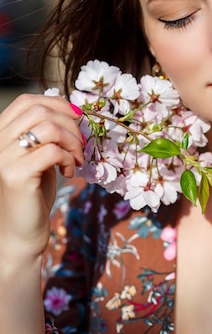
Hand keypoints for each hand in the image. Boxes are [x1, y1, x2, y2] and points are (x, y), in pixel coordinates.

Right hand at [0, 93, 84, 333]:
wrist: (21, 233)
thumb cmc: (34, 194)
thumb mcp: (41, 157)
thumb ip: (48, 135)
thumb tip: (74, 111)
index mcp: (1, 134)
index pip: (27, 101)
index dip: (57, 104)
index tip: (78, 119)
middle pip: (39, 110)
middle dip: (70, 124)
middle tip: (81, 145)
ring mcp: (3, 158)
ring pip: (47, 128)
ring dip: (72, 141)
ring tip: (76, 159)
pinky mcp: (15, 175)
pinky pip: (51, 151)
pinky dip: (67, 158)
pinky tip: (68, 172)